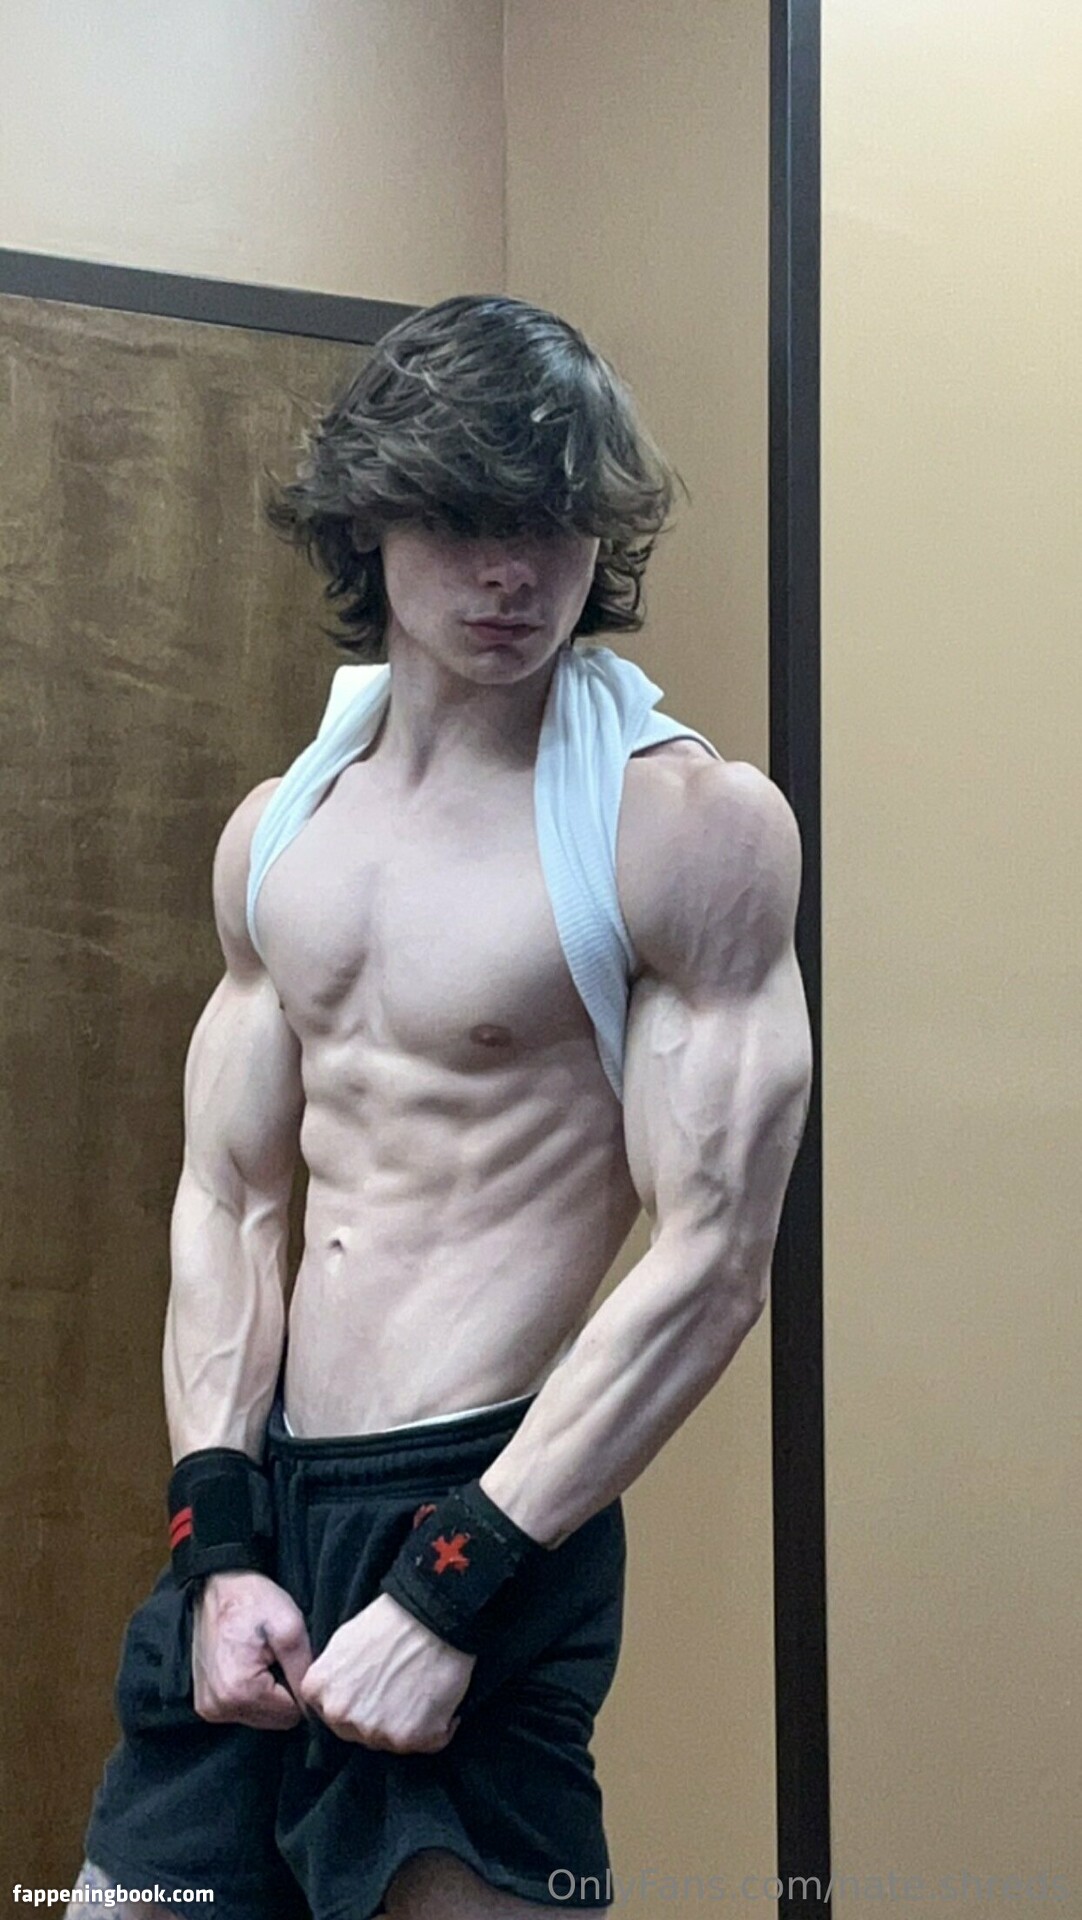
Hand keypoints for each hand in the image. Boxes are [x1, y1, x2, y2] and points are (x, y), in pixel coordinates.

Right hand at [192, 1570, 312, 1730]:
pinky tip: (250, 1666)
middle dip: (283, 1693)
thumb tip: (314, 1704)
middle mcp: (220, 1707)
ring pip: (259, 1717)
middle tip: (278, 1658)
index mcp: (241, 1691)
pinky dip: (251, 1693)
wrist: (217, 1585)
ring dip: (268, 1694)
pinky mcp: (205, 1703)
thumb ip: (303, 1668)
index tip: (294, 1662)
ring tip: (263, 1659)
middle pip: (274, 1721)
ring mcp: (209, 1708)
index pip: (291, 1714)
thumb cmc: (253, 1600)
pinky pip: (241, 1711)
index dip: (301, 1689)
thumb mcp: (289, 1626)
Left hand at [299, 1590, 475, 1753]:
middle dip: (376, 1717)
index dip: (355, 1702)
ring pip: (390, 1741)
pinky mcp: (408, 1738)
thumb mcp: (342, 1641)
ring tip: (421, 1691)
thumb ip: (331, 1676)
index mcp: (319, 1690)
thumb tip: (337, 1693)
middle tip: (399, 1689)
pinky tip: (440, 1699)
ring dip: (406, 1724)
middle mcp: (340, 1715)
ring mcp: (373, 1730)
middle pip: (357, 1732)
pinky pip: (426, 1743)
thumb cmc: (391, 1620)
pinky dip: (437, 1727)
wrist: (431, 1614)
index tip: (372, 1690)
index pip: (329, 1714)